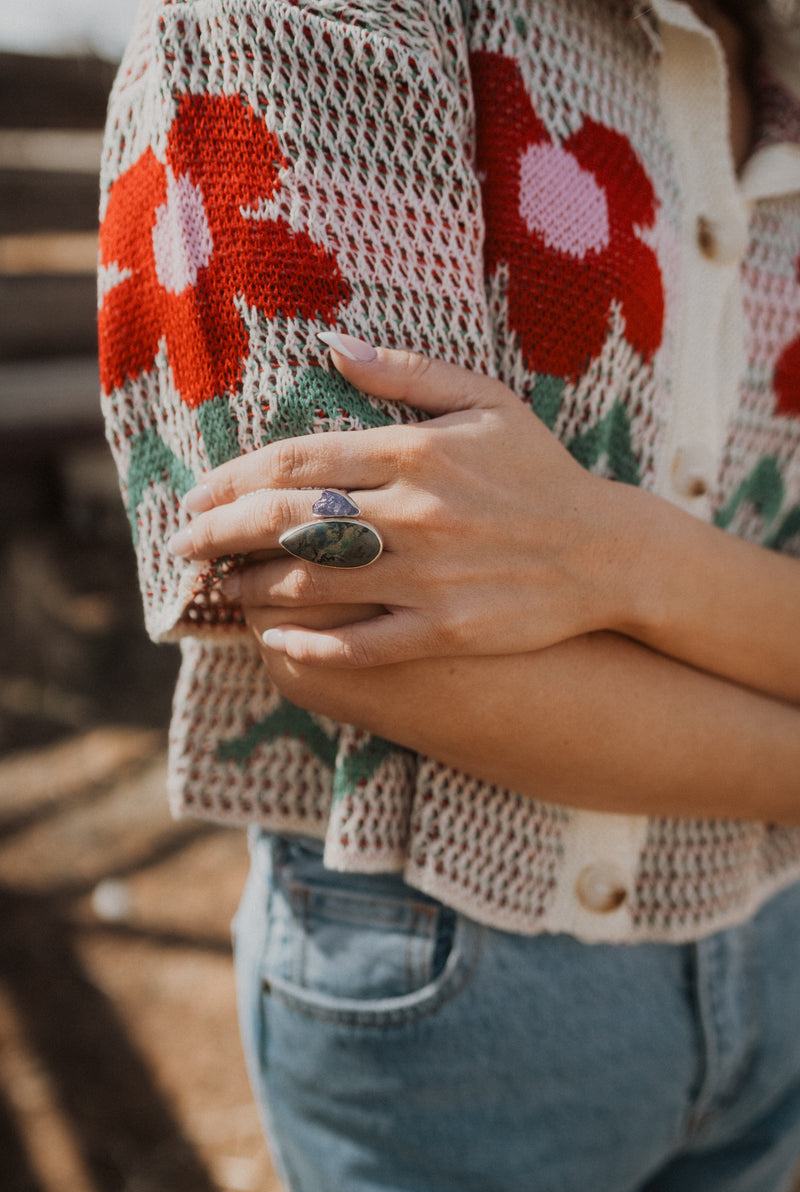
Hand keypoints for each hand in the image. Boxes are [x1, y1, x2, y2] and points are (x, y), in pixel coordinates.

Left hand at [171, 336, 638, 666]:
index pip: (295, 462)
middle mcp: (414, 512)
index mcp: (415, 451)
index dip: (232, 479)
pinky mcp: (446, 630)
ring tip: (221, 588)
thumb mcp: (486, 402)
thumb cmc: (540, 473)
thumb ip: (407, 373)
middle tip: (183, 545)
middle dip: (219, 534)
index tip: (198, 494)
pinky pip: (363, 642)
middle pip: (286, 522)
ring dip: (252, 587)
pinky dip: (312, 643)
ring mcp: (429, 576)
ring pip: (313, 583)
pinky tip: (276, 640)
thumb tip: (333, 347)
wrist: (605, 552)